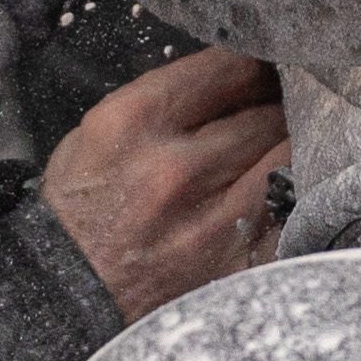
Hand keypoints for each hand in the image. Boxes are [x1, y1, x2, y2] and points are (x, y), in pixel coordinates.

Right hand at [42, 48, 291, 319]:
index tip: (264, 69)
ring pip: (289, 159)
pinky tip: (282, 196)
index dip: (257, 64)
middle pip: (269, 112)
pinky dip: (293, 200)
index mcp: (136, 121)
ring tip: (280, 151)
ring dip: (289, 150)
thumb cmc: (80, 209)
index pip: (232, 67)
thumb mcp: (100, 130)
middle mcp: (178, 167)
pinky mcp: (239, 265)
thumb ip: (166, 98)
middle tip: (279, 111)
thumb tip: (236, 75)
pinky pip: (294, 216)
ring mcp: (213, 220)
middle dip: (277, 107)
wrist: (66, 296)